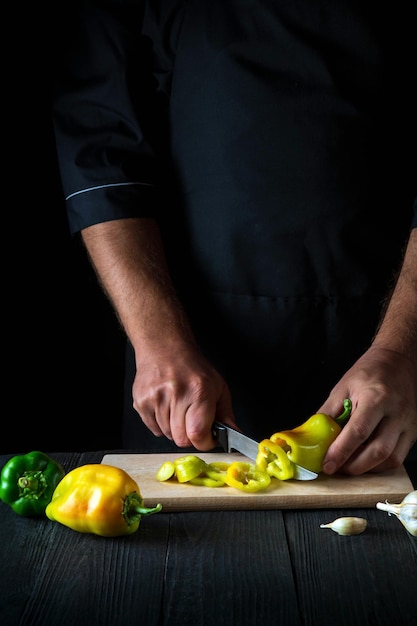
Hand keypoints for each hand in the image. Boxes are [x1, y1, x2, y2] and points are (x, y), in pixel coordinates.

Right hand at [132, 340, 236, 448]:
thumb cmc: (193, 367)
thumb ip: (226, 414)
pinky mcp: (141, 402)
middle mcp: (176, 394)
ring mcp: (155, 398)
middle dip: (190, 436)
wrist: (164, 348)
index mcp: (198, 392)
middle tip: (193, 422)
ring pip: (167, 435)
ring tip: (178, 408)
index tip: (208, 438)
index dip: (205, 442)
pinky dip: (161, 424)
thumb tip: (235, 435)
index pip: (198, 434)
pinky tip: (166, 407)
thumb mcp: (218, 387)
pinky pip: (154, 429)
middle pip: (181, 439)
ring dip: (175, 429)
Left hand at [320, 346, 416, 474]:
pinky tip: (366, 461)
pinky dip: (381, 464)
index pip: (358, 431)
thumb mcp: (343, 387)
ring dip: (368, 469)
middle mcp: (396, 412)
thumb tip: (313, 436)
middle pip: (378, 450)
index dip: (341, 452)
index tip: (327, 465)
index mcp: (375, 397)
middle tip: (337, 469)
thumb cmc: (369, 371)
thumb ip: (328, 413)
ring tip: (349, 466)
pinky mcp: (414, 431)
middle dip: (354, 466)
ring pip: (391, 458)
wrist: (399, 360)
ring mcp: (408, 423)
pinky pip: (399, 456)